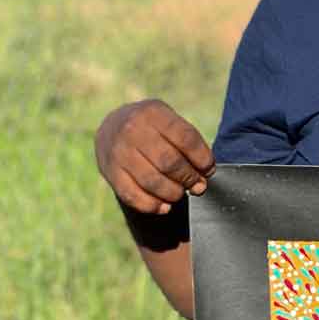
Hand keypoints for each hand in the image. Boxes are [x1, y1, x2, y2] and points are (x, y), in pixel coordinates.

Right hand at [94, 99, 214, 214]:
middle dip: (189, 178)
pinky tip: (164, 206)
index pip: (186, 139)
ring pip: (152, 181)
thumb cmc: (151, 126)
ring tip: (180, 193)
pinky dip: (152, 205)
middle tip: (197, 186)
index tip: (208, 169)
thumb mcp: (168, 119)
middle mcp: (133, 130)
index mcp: (153, 113)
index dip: (202, 158)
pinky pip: (132, 195)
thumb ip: (188, 142)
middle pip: (169, 162)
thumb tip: (205, 173)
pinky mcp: (109, 172)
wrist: (111, 126)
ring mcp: (119, 152)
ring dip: (173, 193)